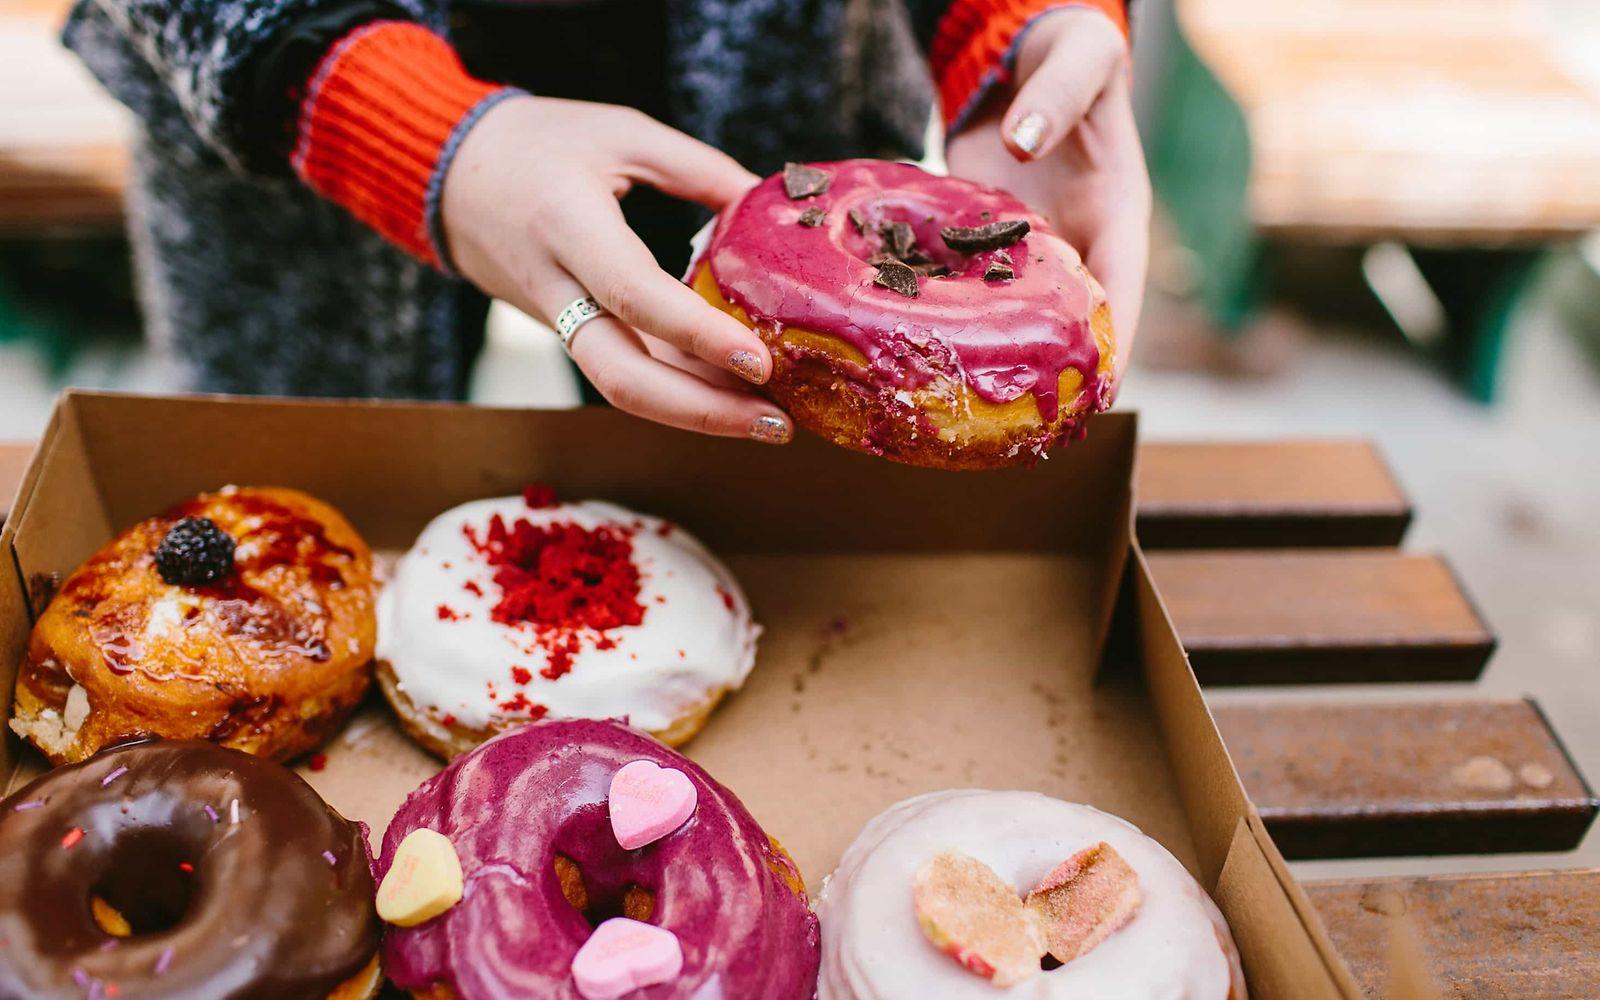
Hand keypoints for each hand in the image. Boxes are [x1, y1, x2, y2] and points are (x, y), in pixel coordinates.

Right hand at [441, 95, 792, 442]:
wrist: (447, 177)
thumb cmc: (537, 144)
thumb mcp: (622, 134)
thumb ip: (699, 170)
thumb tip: (770, 208)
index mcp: (565, 225)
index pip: (634, 294)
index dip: (698, 335)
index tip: (760, 360)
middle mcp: (555, 288)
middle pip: (621, 376)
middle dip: (702, 411)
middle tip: (777, 422)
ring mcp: (557, 320)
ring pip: (623, 388)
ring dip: (698, 414)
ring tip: (770, 420)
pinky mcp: (567, 333)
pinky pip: (624, 371)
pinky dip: (679, 390)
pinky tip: (732, 395)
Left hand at [945, 7, 1149, 383]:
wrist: (1021, 53)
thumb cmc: (1067, 55)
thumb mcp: (1078, 59)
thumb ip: (1057, 97)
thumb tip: (1022, 143)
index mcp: (1117, 216)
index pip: (1123, 298)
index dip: (1114, 353)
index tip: (1097, 401)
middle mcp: (1074, 245)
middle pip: (1070, 329)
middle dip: (1054, 382)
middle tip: (1024, 436)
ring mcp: (1025, 249)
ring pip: (1015, 319)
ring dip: (997, 364)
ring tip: (967, 418)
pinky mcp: (980, 241)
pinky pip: (966, 289)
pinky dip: (948, 320)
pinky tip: (915, 353)